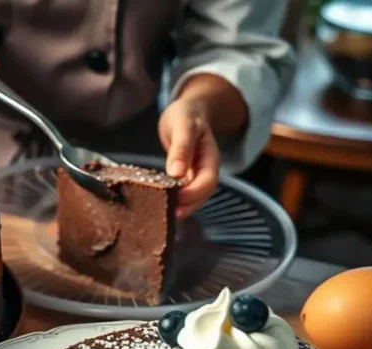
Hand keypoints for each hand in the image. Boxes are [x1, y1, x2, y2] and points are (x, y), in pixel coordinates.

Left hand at [158, 98, 219, 218]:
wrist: (186, 110)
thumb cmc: (186, 114)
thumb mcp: (183, 126)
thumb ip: (181, 148)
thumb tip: (176, 173)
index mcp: (210, 158)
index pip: (208, 182)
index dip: (194, 194)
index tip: (177, 200)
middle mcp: (204, 168)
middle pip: (202, 193)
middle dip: (188, 206)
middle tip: (169, 215)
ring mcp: (195, 173)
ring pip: (192, 195)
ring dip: (181, 206)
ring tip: (165, 214)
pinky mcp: (183, 175)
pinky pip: (182, 190)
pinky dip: (173, 198)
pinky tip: (161, 203)